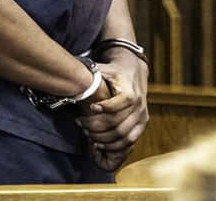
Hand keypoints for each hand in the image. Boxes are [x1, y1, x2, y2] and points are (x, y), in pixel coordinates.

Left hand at [75, 50, 148, 171]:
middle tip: (81, 123)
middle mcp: (139, 102)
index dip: (106, 106)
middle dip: (95, 125)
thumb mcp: (103, 68)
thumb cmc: (114, 71)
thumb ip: (89, 74)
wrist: (134, 71)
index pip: (123, 100)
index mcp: (130, 88)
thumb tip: (72, 79)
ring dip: (101, 138)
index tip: (91, 107)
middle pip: (117, 122)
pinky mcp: (142, 123)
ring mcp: (142, 114)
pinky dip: (113, 146)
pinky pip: (129, 140)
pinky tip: (99, 144)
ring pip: (122, 134)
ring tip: (87, 133)